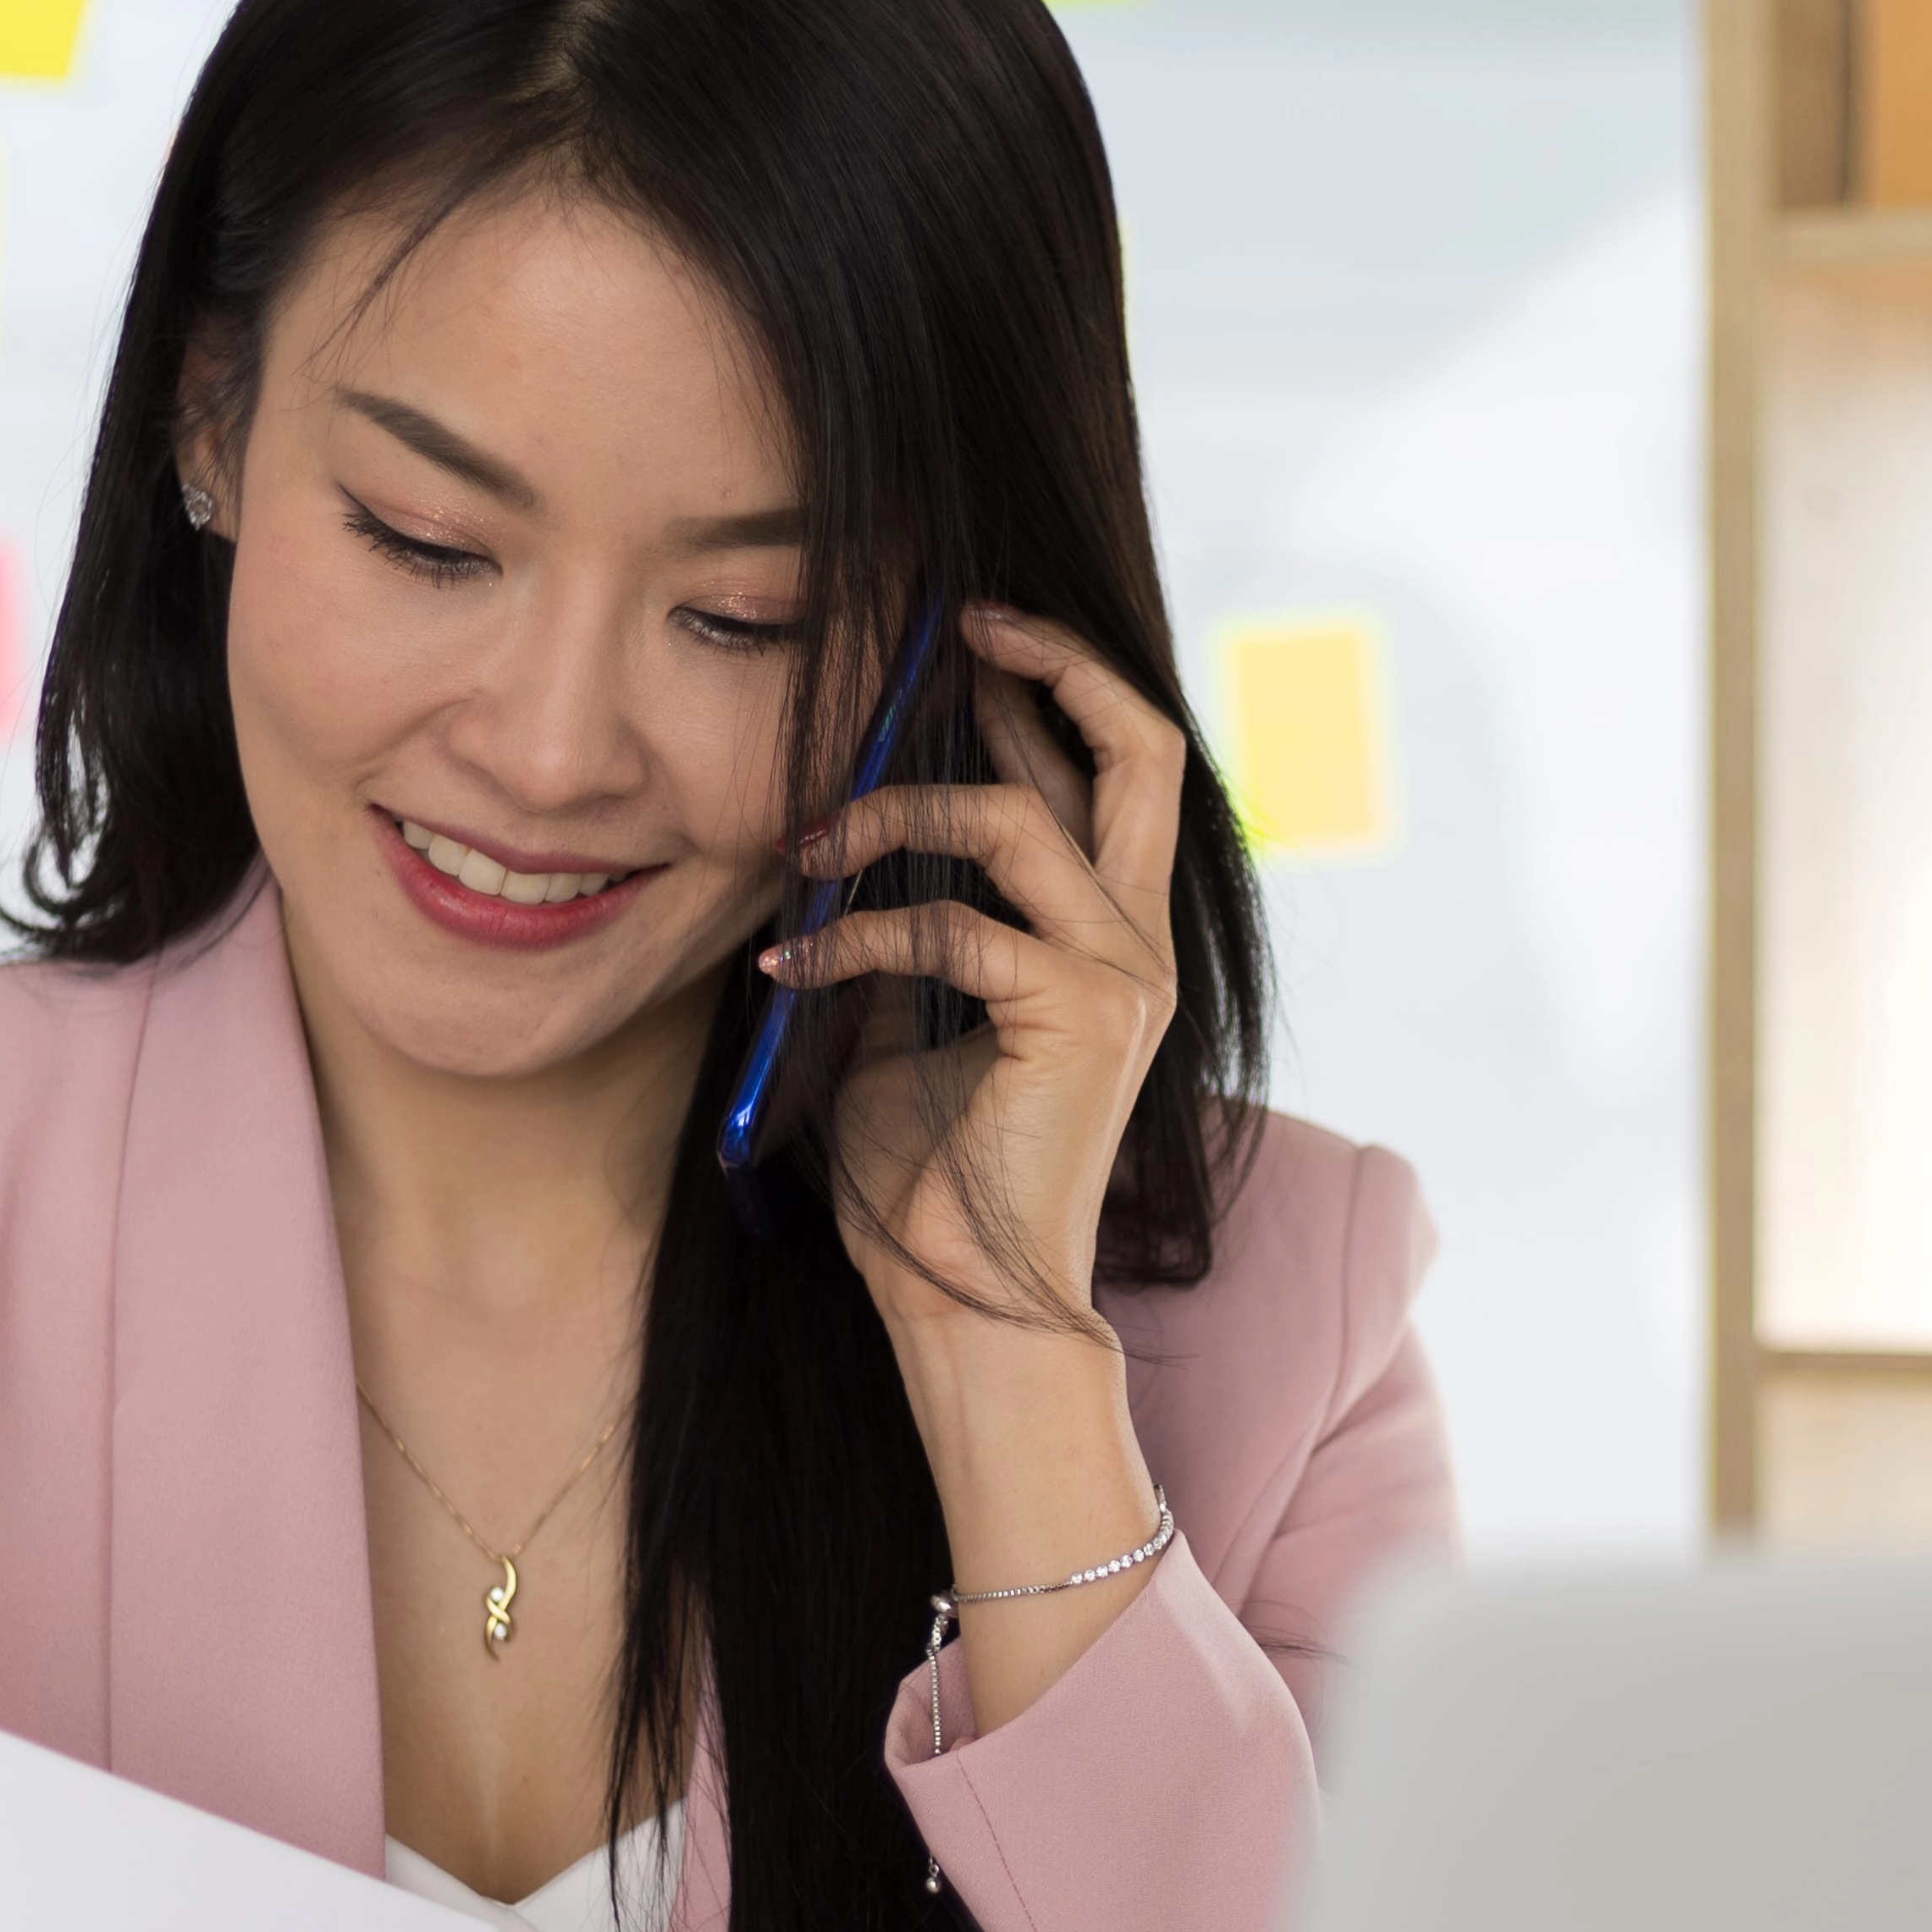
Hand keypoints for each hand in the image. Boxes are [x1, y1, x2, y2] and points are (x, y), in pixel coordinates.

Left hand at [765, 604, 1181, 1730]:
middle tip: (963, 627)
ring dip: (895, 811)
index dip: (1046, 690)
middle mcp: (1139, 943)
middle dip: (1052, 667)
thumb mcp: (900, 1021)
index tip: (966, 643)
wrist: (965, 1303)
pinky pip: (953, 928)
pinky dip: (857, 931)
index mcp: (1108, 936)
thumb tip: (842, 831)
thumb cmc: (926, 1181)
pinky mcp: (1081, 1016)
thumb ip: (905, 928)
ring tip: (810, 839)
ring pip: (1020, 819)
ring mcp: (1124, 977)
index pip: (1107, 773)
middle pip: (1142, 749)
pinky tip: (789, 959)